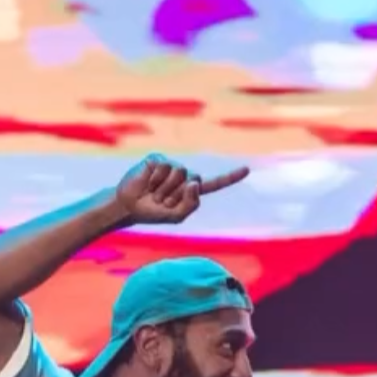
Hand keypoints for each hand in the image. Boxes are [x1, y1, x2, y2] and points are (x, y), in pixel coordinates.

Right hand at [115, 154, 249, 224]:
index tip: (247, 170)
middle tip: (163, 201)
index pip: (213, 185)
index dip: (229, 178)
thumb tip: (195, 181)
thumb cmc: (152, 212)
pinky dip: (156, 180)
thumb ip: (191, 204)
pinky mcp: (158, 159)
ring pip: (181, 173)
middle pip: (194, 180)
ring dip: (166, 189)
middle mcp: (184, 176)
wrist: (129, 207)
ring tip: (155, 194)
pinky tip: (147, 184)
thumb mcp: (176, 216)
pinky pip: (165, 167)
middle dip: (178, 195)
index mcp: (190, 191)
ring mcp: (171, 165)